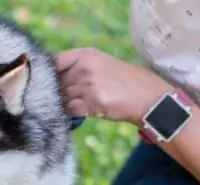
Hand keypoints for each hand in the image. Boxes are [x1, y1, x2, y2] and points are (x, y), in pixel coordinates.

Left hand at [55, 47, 169, 123]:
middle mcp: (85, 68)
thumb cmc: (125, 81)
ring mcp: (88, 86)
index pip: (55, 62)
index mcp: (86, 55)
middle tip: (71, 98)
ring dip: (66, 104)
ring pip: (62, 97)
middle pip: (57, 82)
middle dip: (60, 92)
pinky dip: (71, 114)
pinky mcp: (91, 103)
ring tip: (80, 105)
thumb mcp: (102, 64)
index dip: (51, 74)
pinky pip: (70, 110)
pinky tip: (82, 113)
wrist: (147, 97)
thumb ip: (79, 67)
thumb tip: (54, 79)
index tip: (53, 83)